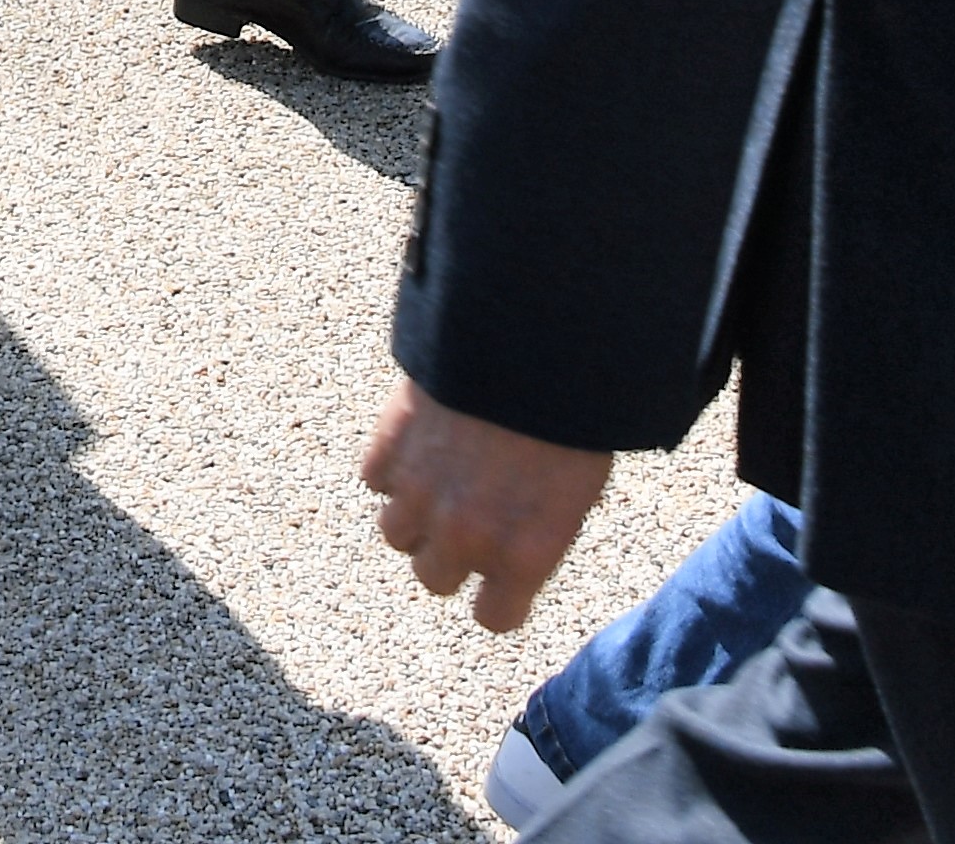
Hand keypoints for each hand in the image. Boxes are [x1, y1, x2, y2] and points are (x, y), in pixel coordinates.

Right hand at [362, 378, 612, 631]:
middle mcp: (467, 536)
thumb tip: (513, 550)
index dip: (497, 596)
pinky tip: (422, 440)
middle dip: (449, 553)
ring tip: (441, 476)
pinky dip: (394, 465)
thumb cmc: (571, 411)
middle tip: (467, 517)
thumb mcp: (578, 488)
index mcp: (525, 554)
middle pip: (435, 578)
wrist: (532, 337)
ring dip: (415, 513)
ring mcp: (421, 495)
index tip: (500, 579)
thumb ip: (537, 532)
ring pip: (396, 534)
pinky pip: (376, 479)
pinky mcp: (388, 450)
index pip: (493, 616)